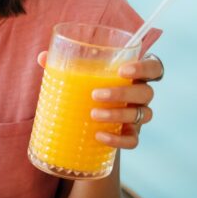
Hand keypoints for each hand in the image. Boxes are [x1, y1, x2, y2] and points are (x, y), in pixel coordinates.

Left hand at [36, 51, 164, 149]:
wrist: (87, 125)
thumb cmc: (86, 91)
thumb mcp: (77, 78)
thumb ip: (62, 65)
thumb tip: (42, 57)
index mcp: (134, 76)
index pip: (154, 68)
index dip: (144, 68)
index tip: (122, 71)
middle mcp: (141, 95)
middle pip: (146, 92)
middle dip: (123, 93)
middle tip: (95, 94)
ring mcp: (138, 117)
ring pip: (142, 115)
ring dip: (118, 114)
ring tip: (93, 115)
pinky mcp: (131, 136)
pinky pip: (134, 140)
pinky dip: (118, 140)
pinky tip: (99, 136)